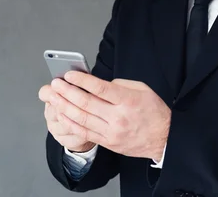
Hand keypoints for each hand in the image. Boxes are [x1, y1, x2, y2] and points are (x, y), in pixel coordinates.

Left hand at [50, 71, 170, 161]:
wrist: (163, 139)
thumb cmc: (154, 111)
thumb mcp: (143, 89)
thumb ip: (120, 84)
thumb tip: (98, 84)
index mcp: (128, 101)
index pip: (100, 89)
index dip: (82, 81)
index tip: (69, 75)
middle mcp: (118, 117)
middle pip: (86, 104)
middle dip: (67, 92)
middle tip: (55, 84)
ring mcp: (112, 132)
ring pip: (82, 119)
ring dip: (64, 107)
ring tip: (53, 97)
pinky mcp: (108, 142)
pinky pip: (85, 132)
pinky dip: (71, 123)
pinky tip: (62, 114)